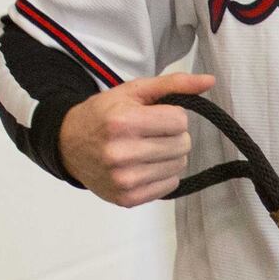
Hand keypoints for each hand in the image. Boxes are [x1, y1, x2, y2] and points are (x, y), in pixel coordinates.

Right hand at [58, 69, 218, 205]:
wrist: (68, 144)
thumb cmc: (103, 114)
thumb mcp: (134, 91)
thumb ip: (173, 84)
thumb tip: (210, 81)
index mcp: (122, 122)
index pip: (180, 120)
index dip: (172, 115)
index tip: (154, 116)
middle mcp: (121, 154)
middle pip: (182, 144)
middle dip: (173, 135)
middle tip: (151, 133)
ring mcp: (124, 180)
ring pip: (178, 166)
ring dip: (169, 155)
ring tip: (147, 148)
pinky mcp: (127, 198)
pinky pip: (169, 186)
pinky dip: (162, 174)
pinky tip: (144, 166)